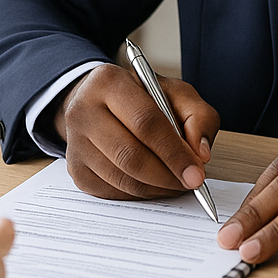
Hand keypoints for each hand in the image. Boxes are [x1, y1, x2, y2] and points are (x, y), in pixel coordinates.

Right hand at [53, 62, 219, 199]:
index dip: (174, 152)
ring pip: (122, 179)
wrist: (104, 104)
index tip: (196, 174)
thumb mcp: (177, 94)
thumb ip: (199, 117)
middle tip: (191, 183)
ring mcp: (76, 143)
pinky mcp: (76, 170)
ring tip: (176, 182)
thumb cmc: (144, 98)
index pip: (145, 123)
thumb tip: (200, 155)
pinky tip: (155, 183)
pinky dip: (140, 194)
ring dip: (156, 188)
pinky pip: (112, 192)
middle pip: (130, 155)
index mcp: (109, 82)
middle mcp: (83, 111)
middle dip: (167, 175)